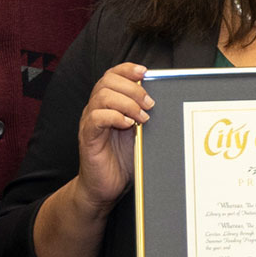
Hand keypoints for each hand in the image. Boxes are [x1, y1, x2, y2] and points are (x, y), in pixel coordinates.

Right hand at [73, 63, 150, 213]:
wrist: (105, 187)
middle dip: (132, 88)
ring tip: (142, 117)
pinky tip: (128, 124)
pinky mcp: (87, 137)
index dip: (127, 69)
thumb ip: (145, 116)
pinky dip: (114, 116)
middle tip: (150, 103)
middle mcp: (96, 109)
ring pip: (101, 96)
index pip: (112, 75)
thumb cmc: (122, 160)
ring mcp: (90, 122)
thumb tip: (168, 102)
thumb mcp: (139, 133)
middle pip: (107, 81)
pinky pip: (96, 118)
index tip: (145, 72)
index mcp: (108, 104)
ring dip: (126, 102)